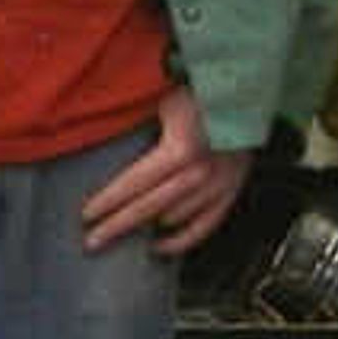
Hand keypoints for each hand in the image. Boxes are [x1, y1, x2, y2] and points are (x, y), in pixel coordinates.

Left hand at [80, 83, 255, 256]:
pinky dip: (182, 241)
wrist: (251, 91)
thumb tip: (105, 134)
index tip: (87, 215)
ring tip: (122, 234)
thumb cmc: (205, 91)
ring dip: (147, 226)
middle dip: (116, 225)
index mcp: (180, 150)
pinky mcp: (233, 189)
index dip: (108, 201)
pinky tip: (160, 248)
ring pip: (174, 219)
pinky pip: (206, 226)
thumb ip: (142, 123)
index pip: (133, 183)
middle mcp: (199, 172)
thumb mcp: (166, 102)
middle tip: (92, 241)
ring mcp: (219, 184)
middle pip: (149, 208)